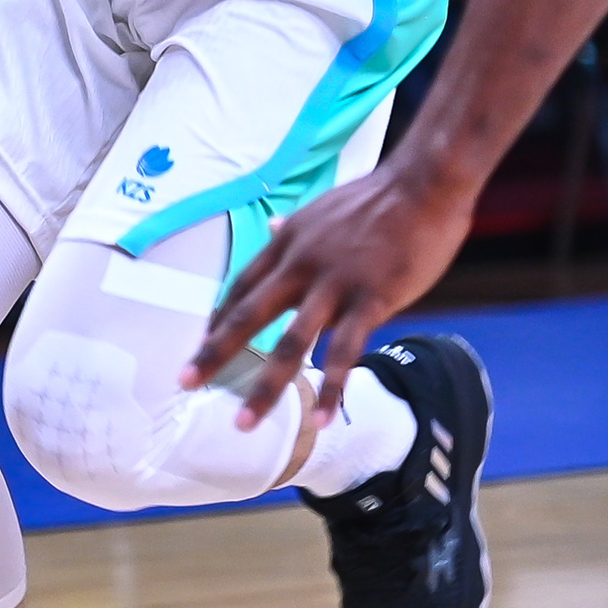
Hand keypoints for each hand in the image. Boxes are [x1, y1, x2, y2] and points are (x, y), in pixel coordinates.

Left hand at [184, 155, 481, 428]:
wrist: (422, 186)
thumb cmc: (375, 199)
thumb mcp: (319, 210)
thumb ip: (292, 229)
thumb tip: (268, 226)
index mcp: (286, 244)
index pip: (241, 288)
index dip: (217, 320)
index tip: (198, 347)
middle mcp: (300, 265)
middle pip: (248, 315)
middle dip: (214, 352)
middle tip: (185, 382)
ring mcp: (334, 284)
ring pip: (291, 342)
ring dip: (266, 385)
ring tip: (246, 421)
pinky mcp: (372, 299)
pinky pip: (346, 351)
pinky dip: (333, 386)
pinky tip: (320, 417)